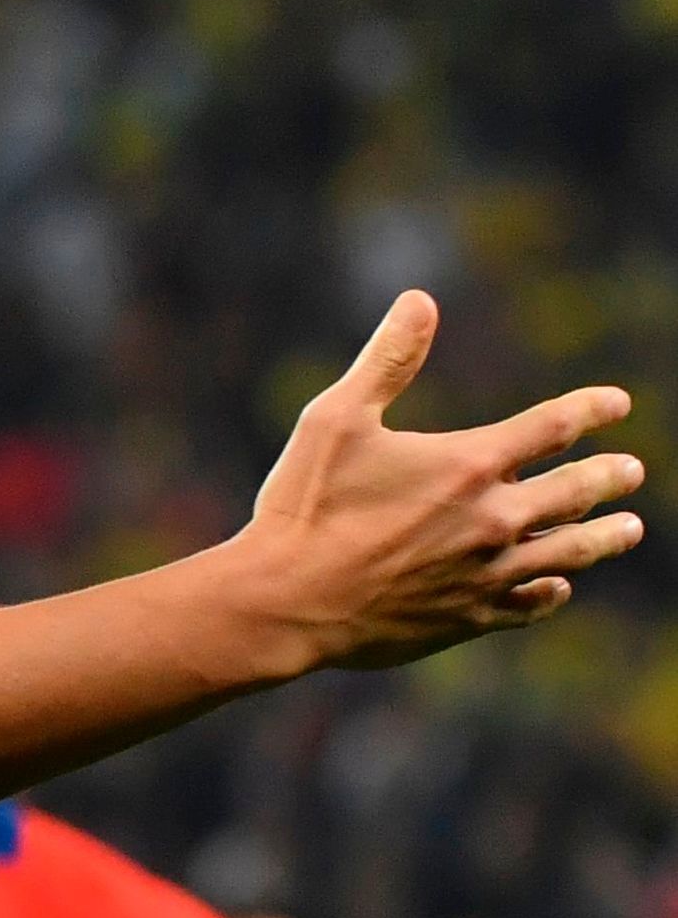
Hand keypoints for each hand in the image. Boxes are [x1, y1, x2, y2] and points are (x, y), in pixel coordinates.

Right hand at [229, 294, 642, 670]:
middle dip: (610, 476)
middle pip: (577, 491)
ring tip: (629, 529)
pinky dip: (551, 593)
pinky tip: (559, 586)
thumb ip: (387, 361)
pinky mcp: (466, 617)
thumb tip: (420, 300)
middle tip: (632, 471)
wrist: (284, 602)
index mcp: (469, 464)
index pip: (555, 426)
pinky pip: (528, 604)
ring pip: (570, 552)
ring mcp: (484, 573)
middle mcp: (492, 518)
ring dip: (605, 538)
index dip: (593, 409)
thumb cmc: (303, 506)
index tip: (617, 404)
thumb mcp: (334, 420)